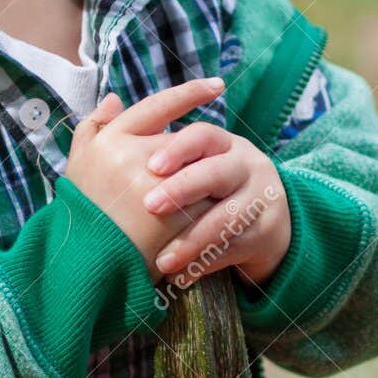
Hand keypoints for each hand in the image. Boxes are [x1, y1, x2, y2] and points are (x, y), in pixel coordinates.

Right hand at [64, 77, 226, 284]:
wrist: (84, 266)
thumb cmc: (82, 213)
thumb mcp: (78, 164)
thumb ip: (93, 127)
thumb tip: (115, 98)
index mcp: (109, 140)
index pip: (158, 106)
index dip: (190, 93)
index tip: (217, 85)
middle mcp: (129, 157)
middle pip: (181, 143)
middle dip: (191, 158)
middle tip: (206, 166)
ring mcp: (153, 187)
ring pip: (198, 169)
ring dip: (205, 181)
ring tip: (211, 195)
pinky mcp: (173, 217)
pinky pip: (206, 202)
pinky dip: (212, 207)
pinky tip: (214, 216)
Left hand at [140, 121, 290, 289]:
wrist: (259, 224)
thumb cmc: (206, 188)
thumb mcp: (185, 162)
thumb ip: (145, 137)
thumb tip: (109, 101)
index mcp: (221, 143)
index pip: (202, 136)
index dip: (178, 149)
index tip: (150, 168)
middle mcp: (245, 164)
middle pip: (218, 171)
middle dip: (183, 189)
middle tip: (150, 207)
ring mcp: (261, 197)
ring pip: (229, 216)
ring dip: (192, 239)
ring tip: (161, 261)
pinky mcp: (267, 231)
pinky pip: (236, 248)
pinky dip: (205, 264)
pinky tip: (180, 277)